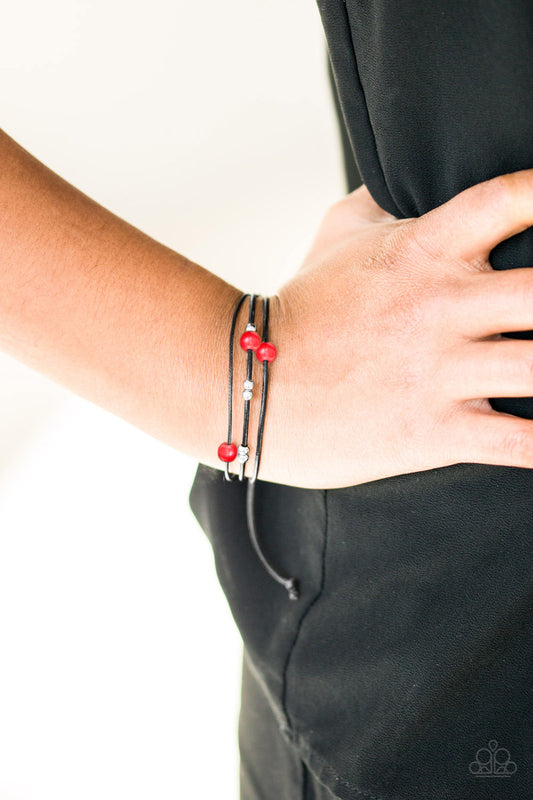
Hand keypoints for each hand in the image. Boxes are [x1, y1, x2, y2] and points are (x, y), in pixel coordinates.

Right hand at [259, 170, 532, 488]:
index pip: (513, 199)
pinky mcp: (434, 430)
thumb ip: (386, 201)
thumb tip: (413, 181)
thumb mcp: (339, 234)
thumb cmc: (301, 307)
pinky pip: (520, 442)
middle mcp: (441, 304)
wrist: (251, 383)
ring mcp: (439, 369)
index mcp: (425, 248)